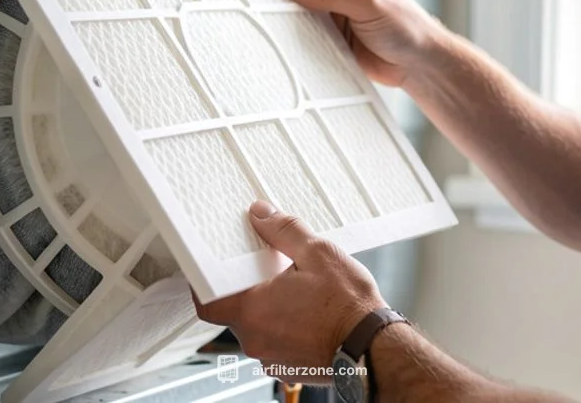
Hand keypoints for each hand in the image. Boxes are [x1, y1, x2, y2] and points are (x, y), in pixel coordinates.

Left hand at [194, 200, 386, 383]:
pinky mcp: (289, 366)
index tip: (211, 270)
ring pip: (256, 327)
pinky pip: (275, 341)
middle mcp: (256, 340)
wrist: (376, 348)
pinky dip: (283, 325)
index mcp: (253, 312)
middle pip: (233, 312)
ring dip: (267, 309)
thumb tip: (261, 214)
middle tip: (266, 270)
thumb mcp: (317, 253)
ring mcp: (272, 357)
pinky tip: (305, 311)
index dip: (205, 284)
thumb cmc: (349, 307)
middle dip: (247, 290)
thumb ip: (283, 231)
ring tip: (293, 290)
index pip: (207, 302)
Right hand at [282, 0, 446, 86]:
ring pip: (304, 3)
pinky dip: (302, 31)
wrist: (418, 64)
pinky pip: (309, 27)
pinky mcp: (333, 33)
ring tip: (297, 20)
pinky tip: (305, 36)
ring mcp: (337, 9)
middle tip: (287, 3)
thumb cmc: (409, 28)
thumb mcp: (368, 4)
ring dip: (297, 11)